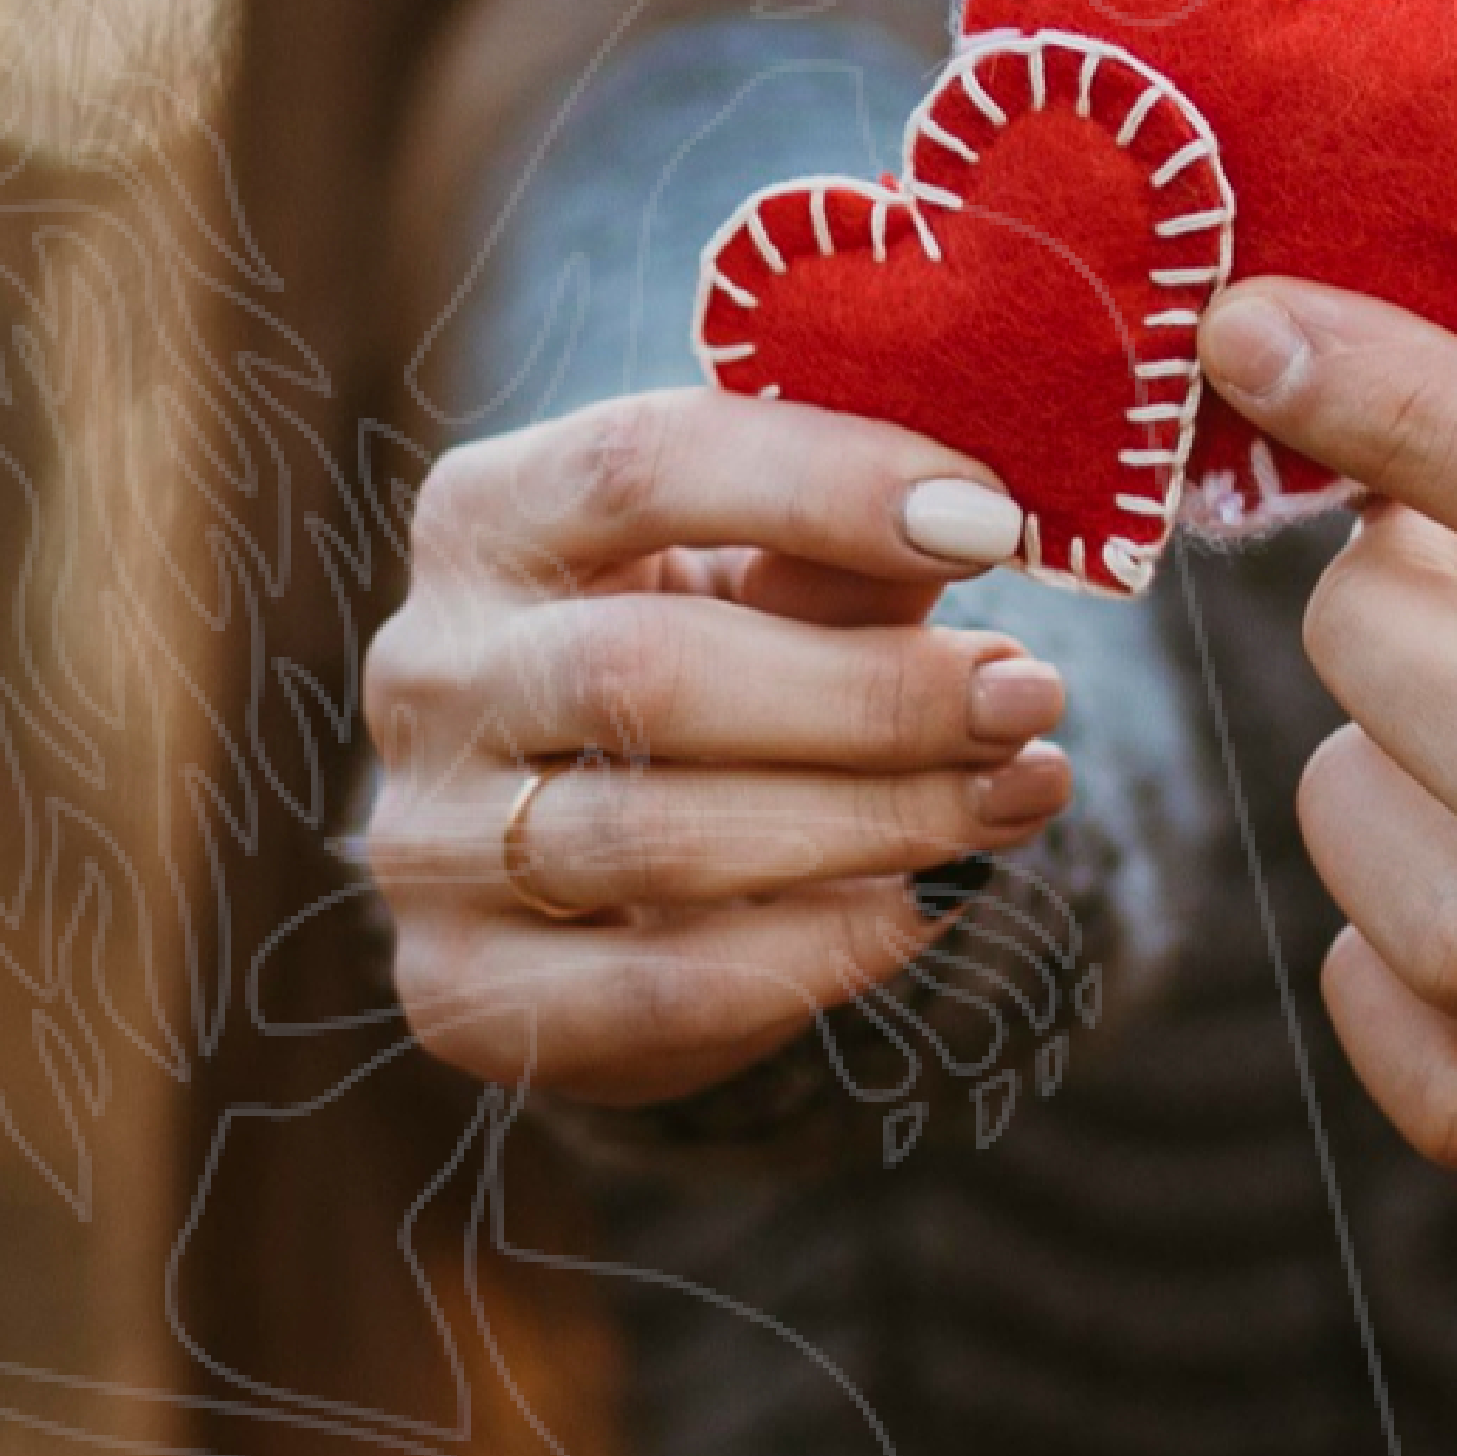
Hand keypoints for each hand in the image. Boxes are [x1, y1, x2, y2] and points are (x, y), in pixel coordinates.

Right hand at [364, 391, 1073, 1104]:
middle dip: (873, 693)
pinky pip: (659, 986)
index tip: (992, 521)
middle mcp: (426, 668)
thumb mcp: (762, 586)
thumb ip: (846, 559)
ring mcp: (424, 840)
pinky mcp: (458, 990)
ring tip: (1021, 794)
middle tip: (1032, 698)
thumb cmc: (699, 672)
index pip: (637, 465)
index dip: (825, 484)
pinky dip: (820, 951)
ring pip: (658, 835)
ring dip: (874, 820)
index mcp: (488, 516)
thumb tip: (983, 531)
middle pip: (645, 674)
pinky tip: (931, 905)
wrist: (580, 874)